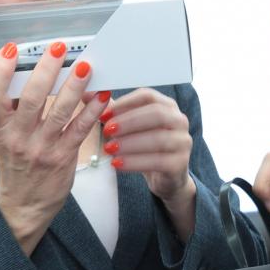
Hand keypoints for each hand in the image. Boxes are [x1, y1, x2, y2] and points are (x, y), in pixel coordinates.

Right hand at [0, 41, 107, 253]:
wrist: (24, 206)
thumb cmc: (16, 164)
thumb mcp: (3, 135)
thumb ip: (12, 108)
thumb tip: (27, 69)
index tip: (10, 50)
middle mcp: (18, 138)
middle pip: (31, 99)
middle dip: (46, 70)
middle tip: (58, 48)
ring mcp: (42, 148)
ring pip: (60, 112)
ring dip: (74, 86)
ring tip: (85, 66)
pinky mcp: (64, 157)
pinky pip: (80, 130)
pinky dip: (92, 111)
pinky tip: (102, 94)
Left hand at [100, 88, 196, 237]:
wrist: (166, 177)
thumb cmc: (145, 147)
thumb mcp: (130, 127)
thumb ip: (112, 111)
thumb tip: (86, 92)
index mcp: (167, 106)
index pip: (147, 95)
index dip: (124, 103)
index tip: (104, 113)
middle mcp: (179, 121)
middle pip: (156, 114)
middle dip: (128, 122)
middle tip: (106, 130)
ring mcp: (183, 142)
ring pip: (158, 139)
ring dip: (130, 143)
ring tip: (109, 149)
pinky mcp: (180, 164)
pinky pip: (157, 161)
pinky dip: (134, 162)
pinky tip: (117, 164)